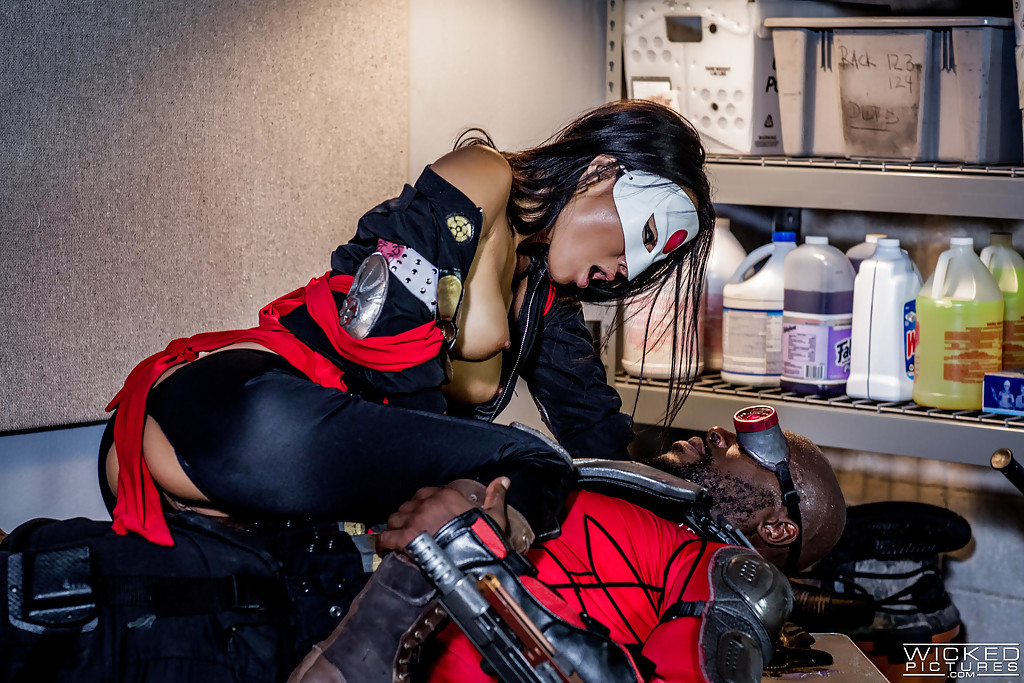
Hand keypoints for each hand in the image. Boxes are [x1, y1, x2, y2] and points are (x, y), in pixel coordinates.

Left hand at [376, 477, 509, 554]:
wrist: (477, 562)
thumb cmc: (486, 540)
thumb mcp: (495, 516)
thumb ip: (495, 496)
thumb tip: (503, 481)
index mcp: (447, 495)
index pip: (426, 493)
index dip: (423, 505)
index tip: (425, 515)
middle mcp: (428, 503)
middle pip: (408, 506)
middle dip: (408, 517)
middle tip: (412, 530)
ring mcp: (415, 520)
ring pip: (394, 519)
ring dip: (395, 529)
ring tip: (399, 540)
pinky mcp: (405, 538)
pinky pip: (386, 538)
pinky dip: (383, 543)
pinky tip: (385, 549)